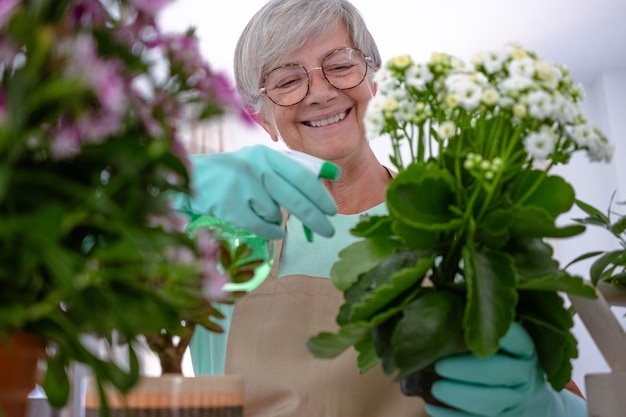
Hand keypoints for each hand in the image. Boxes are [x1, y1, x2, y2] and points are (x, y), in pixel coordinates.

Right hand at [176, 145, 337, 239]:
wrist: (196, 180)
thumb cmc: (239, 172)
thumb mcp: (265, 162)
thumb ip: (297, 167)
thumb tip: (335, 173)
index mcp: (268, 155)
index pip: (302, 176)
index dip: (320, 195)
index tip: (333, 210)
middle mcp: (256, 168)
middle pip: (294, 199)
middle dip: (315, 218)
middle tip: (328, 232)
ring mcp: (242, 188)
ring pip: (276, 214)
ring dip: (276, 218)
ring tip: (262, 209)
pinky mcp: (231, 208)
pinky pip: (262, 227)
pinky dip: (270, 230)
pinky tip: (270, 228)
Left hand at [425, 322, 586, 416]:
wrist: (530, 397)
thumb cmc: (505, 357)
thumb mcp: (504, 337)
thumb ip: (482, 319)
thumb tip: (442, 290)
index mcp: (525, 348)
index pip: (518, 339)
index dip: (500, 334)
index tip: (475, 326)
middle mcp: (524, 373)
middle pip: (499, 373)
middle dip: (468, 370)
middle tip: (440, 364)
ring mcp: (515, 399)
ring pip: (490, 401)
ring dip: (460, 395)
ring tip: (436, 387)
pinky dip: (453, 416)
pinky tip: (431, 407)